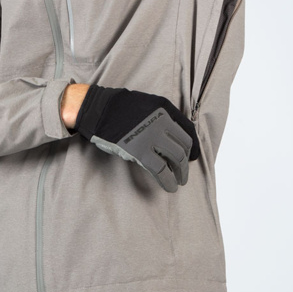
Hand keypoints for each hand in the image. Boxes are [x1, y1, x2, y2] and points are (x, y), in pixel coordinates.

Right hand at [74, 86, 199, 192]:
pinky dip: (168, 181)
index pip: (188, 131)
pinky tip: (170, 187)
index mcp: (165, 109)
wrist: (99, 111)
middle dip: (186, 163)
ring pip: (176, 159)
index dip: (193, 147)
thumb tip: (173, 136)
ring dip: (180, 173)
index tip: (193, 156)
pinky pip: (161, 170)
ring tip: (179, 181)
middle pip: (183, 147)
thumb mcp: (147, 104)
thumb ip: (162, 117)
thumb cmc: (119, 108)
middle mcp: (162, 122)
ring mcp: (152, 137)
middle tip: (183, 172)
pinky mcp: (140, 151)